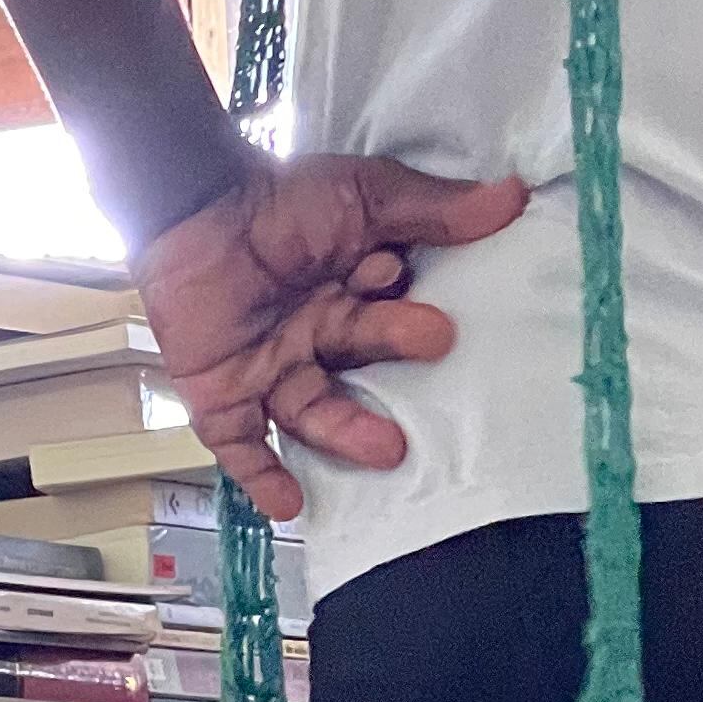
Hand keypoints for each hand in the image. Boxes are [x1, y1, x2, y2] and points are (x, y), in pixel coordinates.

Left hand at [133, 151, 528, 521]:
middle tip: (435, 344)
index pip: (391, 317)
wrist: (189, 206)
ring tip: (387, 448)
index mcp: (353, 298)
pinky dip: (262, 477)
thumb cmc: (277, 198)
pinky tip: (289, 507)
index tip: (400, 277)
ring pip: (313, 414)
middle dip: (396, 360)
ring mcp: (270, 370)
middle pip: (363, 365)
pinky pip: (241, 445)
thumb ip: (431, 207)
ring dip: (348, 433)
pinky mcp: (222, 395)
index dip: (400, 306)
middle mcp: (316, 340)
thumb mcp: (362, 194)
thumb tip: (512, 197)